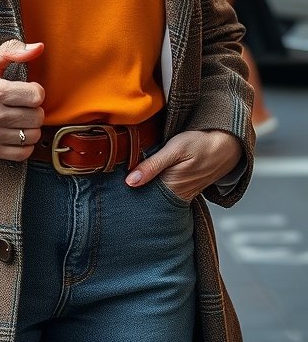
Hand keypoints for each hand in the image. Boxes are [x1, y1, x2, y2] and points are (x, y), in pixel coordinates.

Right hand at [0, 40, 44, 160]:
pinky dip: (25, 144)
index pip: (36, 96)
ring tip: (20, 118)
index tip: (26, 90)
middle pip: (36, 116)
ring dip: (30, 127)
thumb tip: (39, 47)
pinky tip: (16, 132)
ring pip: (32, 135)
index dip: (35, 91)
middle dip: (34, 109)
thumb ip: (13, 51)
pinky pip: (23, 152)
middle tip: (23, 105)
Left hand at [125, 129, 242, 201]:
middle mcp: (176, 195)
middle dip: (135, 193)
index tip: (114, 187)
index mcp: (170, 188)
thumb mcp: (174, 149)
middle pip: (149, 198)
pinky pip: (167, 190)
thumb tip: (130, 182)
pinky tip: (150, 178)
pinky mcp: (185, 187)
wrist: (227, 144)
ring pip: (157, 194)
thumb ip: (152, 165)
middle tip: (118, 184)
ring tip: (131, 181)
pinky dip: (157, 185)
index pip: (142, 196)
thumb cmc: (201, 143)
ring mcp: (182, 193)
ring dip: (146, 188)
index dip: (128, 192)